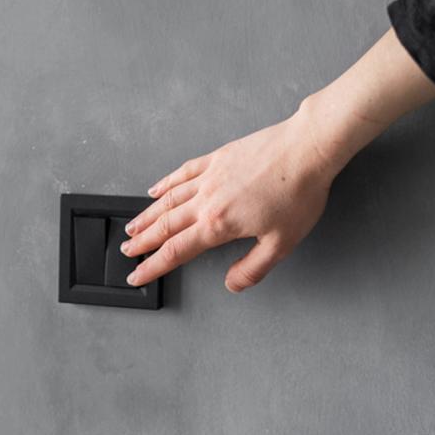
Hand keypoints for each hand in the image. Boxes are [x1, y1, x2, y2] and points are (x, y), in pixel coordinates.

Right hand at [120, 28, 434, 291]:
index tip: (138, 275)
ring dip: (147, 216)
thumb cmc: (299, 194)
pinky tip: (155, 188)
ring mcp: (209, 177)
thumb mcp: (282, 243)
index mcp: (219, 224)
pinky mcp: (217, 159)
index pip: (176, 251)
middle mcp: (207, 200)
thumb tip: (233, 285)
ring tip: (132, 227)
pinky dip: (166, 182)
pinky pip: (183, 172)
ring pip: (169, 200)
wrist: (307, 149)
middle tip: (127, 252)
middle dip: (143, 242)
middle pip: (165, 225)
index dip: (153, 266)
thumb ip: (253, 268)